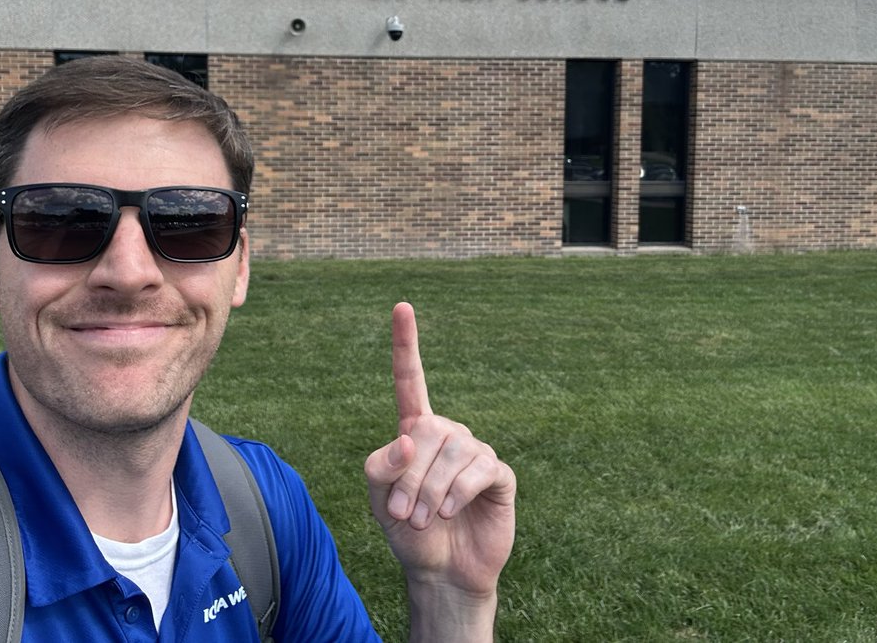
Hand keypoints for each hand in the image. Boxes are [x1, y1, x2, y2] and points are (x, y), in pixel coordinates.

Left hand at [364, 303, 515, 616]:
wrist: (440, 572)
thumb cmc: (407, 532)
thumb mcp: (378, 500)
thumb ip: (381, 465)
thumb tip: (410, 435)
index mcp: (415, 430)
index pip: (411, 380)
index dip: (406, 344)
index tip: (401, 306)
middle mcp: (447, 433)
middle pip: (426, 432)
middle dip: (409, 477)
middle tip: (402, 514)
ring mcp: (475, 452)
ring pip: (452, 452)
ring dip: (431, 492)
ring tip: (425, 520)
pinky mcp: (498, 475)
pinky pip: (479, 470)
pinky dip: (458, 492)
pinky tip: (451, 511)